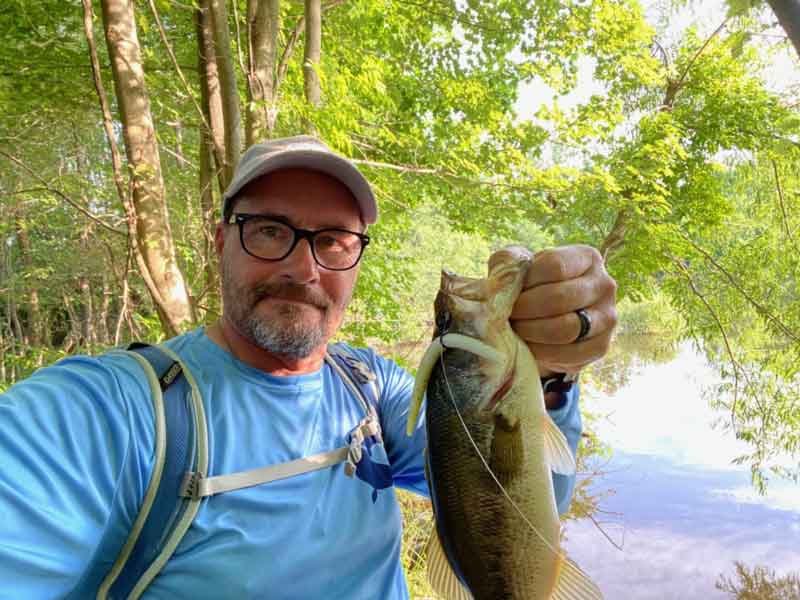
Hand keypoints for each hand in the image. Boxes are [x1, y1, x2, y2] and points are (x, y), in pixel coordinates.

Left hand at [508, 245, 617, 376]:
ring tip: (515, 330)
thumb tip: (507, 276)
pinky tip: (528, 347)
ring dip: (532, 331)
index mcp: (587, 257)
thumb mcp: (520, 268)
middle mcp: (604, 284)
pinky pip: (570, 353)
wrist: (548, 321)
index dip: (526, 280)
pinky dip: (543, 353)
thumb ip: (509, 261)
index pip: (555, 265)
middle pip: (560, 298)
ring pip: (566, 328)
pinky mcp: (601, 346)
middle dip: (525, 309)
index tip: (510, 291)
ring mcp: (607, 316)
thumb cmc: (533, 287)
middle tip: (507, 315)